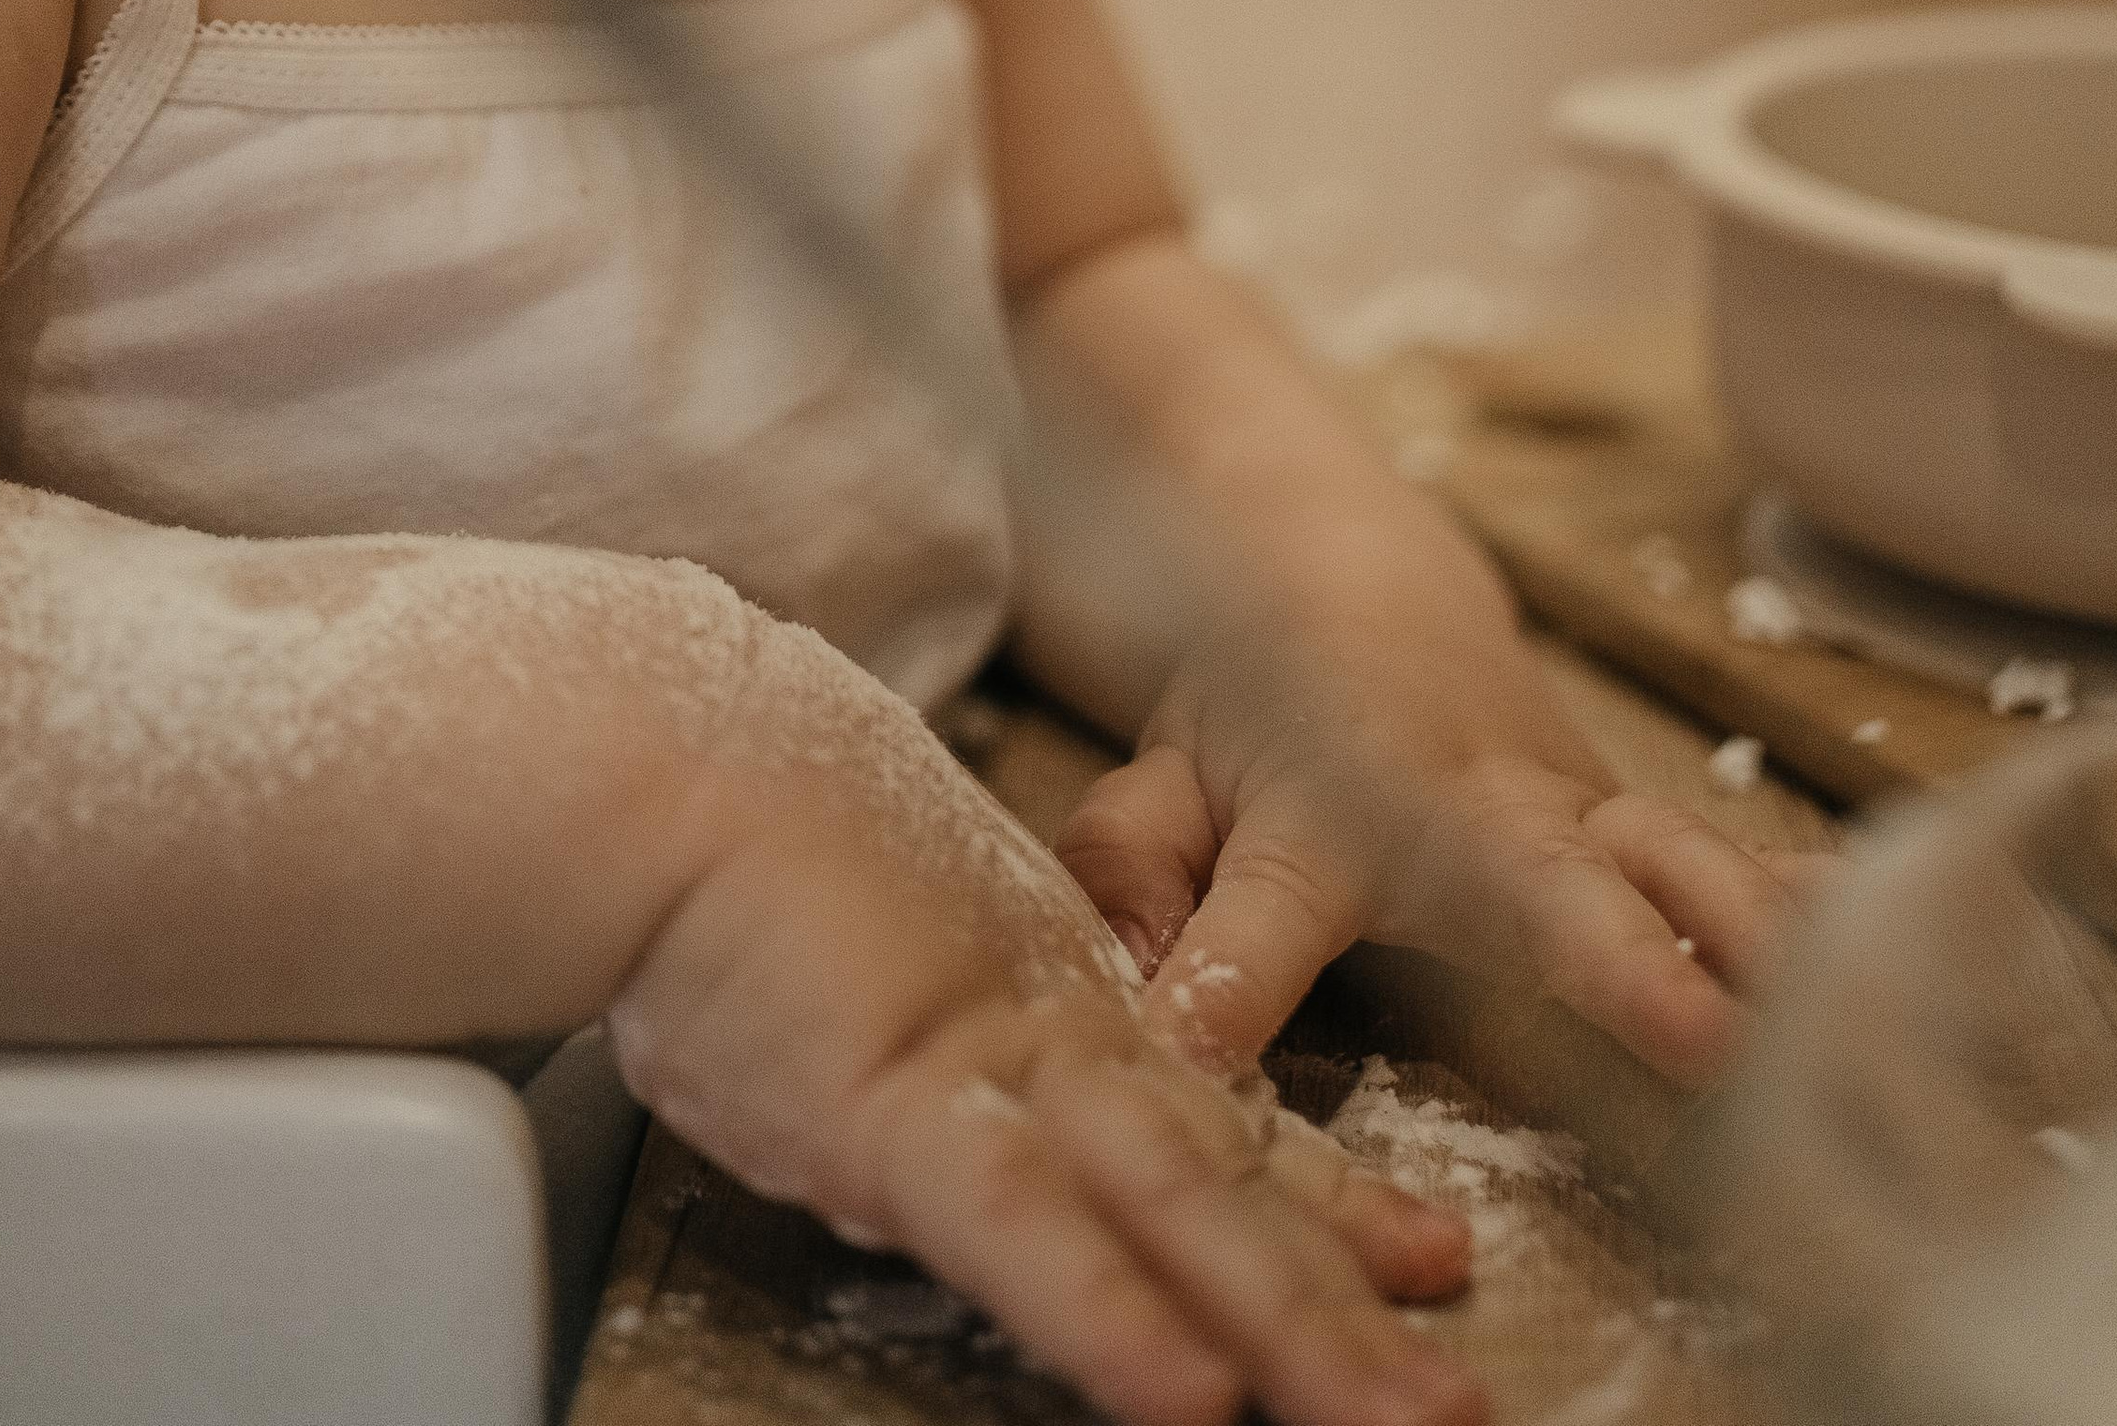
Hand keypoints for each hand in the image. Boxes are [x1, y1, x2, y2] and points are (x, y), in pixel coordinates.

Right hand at [615, 620, 1486, 1425]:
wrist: (658, 755)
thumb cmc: (736, 824)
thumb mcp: (880, 929)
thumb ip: (939, 1014)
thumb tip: (937, 1089)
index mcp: (1041, 998)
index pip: (1210, 1117)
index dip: (1323, 1196)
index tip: (1424, 1254)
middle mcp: (1047, 1036)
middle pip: (1227, 1184)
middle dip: (1348, 1298)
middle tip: (1457, 1393)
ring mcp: (988, 1066)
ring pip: (1175, 1211)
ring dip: (1296, 1323)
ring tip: (1409, 1414)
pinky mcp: (896, 1104)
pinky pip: (1016, 1230)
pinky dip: (1106, 1317)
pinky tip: (1192, 1397)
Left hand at [1059, 613, 1821, 1092]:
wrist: (1348, 577)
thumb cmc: (1248, 708)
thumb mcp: (1158, 778)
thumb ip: (1133, 873)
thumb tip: (1132, 986)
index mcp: (1315, 811)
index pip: (1264, 904)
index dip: (1229, 970)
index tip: (1205, 1034)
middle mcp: (1456, 809)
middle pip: (1528, 879)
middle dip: (1609, 955)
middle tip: (1687, 1030)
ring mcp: (1563, 805)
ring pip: (1660, 856)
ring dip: (1738, 929)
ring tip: (1814, 1006)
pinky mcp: (1628, 815)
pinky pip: (1726, 850)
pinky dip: (1801, 891)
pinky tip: (1876, 934)